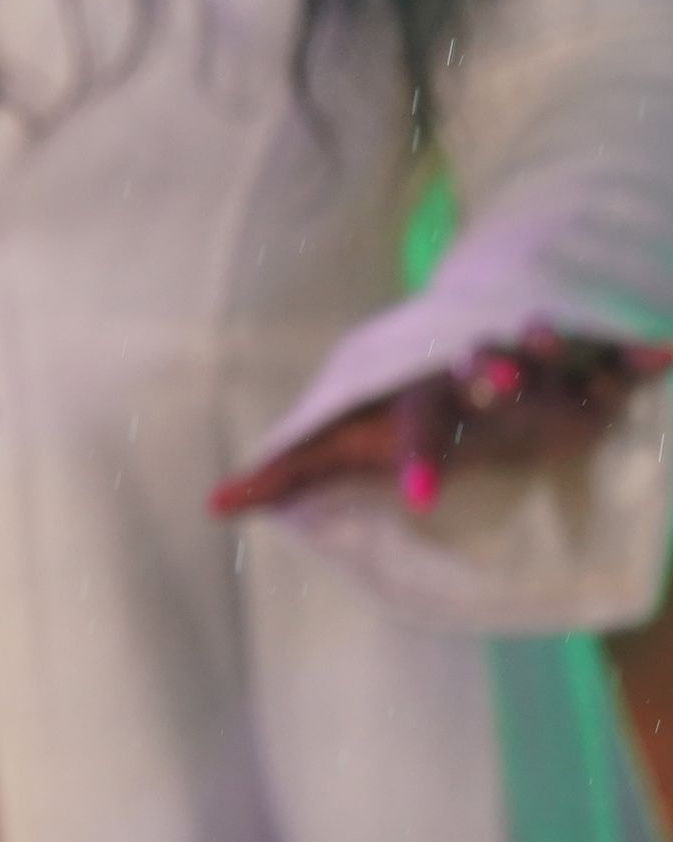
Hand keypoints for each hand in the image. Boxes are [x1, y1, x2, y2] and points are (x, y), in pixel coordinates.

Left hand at [210, 328, 670, 517]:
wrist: (462, 356)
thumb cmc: (401, 413)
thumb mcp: (350, 441)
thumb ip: (291, 472)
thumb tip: (214, 504)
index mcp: (423, 397)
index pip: (414, 423)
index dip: (416, 454)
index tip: (417, 492)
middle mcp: (479, 373)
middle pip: (483, 369)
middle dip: (489, 371)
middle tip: (492, 376)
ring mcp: (533, 367)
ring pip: (546, 354)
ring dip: (552, 348)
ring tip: (555, 337)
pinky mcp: (583, 374)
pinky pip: (613, 363)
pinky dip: (638, 357)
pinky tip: (662, 355)